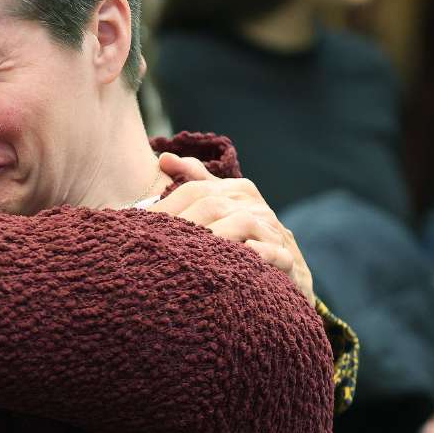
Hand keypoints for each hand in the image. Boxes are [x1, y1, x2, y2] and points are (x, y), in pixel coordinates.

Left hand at [151, 153, 315, 306]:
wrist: (282, 274)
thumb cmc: (242, 239)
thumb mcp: (218, 208)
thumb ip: (195, 181)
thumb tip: (163, 158)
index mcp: (239, 190)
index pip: (198, 188)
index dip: (169, 204)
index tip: (145, 220)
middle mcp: (258, 207)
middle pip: (215, 205)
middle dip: (185, 223)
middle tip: (159, 241)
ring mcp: (274, 232)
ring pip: (243, 225)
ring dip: (215, 238)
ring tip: (191, 250)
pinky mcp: (289, 261)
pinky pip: (275, 254)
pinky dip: (257, 255)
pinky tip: (236, 258)